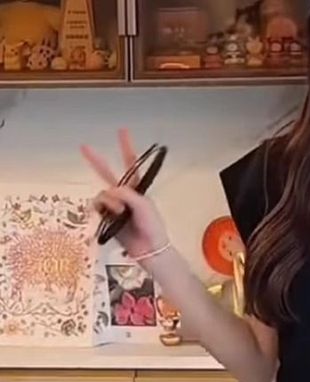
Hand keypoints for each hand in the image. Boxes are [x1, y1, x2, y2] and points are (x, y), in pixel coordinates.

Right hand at [80, 129, 168, 265]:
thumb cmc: (152, 227)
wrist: (149, 250)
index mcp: (137, 189)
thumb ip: (127, 194)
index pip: (131, 165)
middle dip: (96, 161)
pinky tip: (109, 215)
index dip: (127, 148)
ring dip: (109, 201)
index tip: (122, 131)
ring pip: (102, 194)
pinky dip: (101, 209)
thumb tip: (110, 190)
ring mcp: (115, 207)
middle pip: (108, 174)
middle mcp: (125, 196)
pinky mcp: (106, 218)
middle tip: (84, 147)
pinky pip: (97, 207)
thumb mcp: (144, 206)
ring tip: (119, 212)